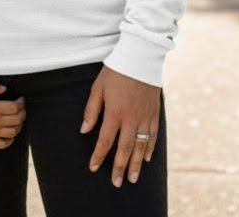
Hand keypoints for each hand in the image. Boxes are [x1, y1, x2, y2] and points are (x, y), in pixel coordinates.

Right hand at [0, 83, 25, 148]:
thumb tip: (3, 88)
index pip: (15, 107)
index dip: (21, 103)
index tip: (21, 99)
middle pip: (17, 119)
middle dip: (23, 113)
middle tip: (22, 109)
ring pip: (13, 132)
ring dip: (19, 126)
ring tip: (18, 121)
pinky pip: (4, 144)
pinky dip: (10, 140)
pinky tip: (10, 136)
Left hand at [80, 66, 159, 186]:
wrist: (140, 56)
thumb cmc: (115, 71)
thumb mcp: (98, 87)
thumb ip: (92, 110)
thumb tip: (84, 130)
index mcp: (115, 112)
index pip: (105, 140)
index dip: (99, 155)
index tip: (94, 167)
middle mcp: (131, 118)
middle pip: (124, 149)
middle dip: (120, 167)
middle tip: (117, 183)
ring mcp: (145, 117)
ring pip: (140, 146)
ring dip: (136, 164)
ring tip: (133, 178)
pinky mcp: (154, 113)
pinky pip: (153, 136)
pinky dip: (150, 149)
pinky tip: (146, 158)